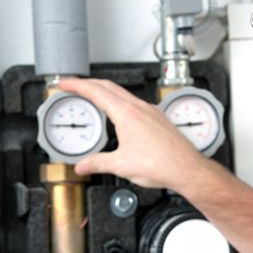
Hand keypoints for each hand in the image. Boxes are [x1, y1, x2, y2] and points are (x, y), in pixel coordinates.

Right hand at [57, 77, 211, 190]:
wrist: (187, 169)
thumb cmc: (162, 165)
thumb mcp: (121, 165)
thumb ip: (98, 163)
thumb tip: (83, 166)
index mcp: (127, 114)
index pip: (96, 91)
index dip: (77, 85)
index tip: (65, 83)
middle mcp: (140, 108)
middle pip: (109, 86)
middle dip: (89, 84)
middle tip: (75, 87)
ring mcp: (151, 111)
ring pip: (124, 93)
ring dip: (106, 92)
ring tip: (95, 98)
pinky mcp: (159, 119)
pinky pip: (135, 103)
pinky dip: (121, 102)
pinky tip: (121, 114)